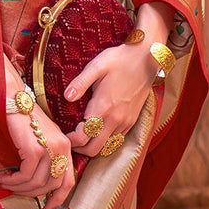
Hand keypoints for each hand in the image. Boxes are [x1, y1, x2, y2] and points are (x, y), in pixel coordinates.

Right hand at [0, 99, 74, 208]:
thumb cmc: (21, 118)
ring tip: (5, 182)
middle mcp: (62, 148)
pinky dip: (13, 180)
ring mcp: (49, 148)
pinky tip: (3, 176)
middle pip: (51, 185)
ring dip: (18, 187)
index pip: (68, 180)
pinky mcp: (35, 149)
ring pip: (36, 182)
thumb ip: (43, 159)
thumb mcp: (39, 139)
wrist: (12, 98)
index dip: (59, 198)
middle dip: (31, 193)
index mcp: (65, 146)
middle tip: (14, 190)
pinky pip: (25, 175)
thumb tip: (35, 185)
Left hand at [65, 0, 174, 156]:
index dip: (70, 140)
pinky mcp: (132, 120)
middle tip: (69, 137)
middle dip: (79, 148)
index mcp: (103, 107)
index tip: (62, 133)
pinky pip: (116, 140)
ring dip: (92, 145)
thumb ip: (80, 83)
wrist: (146, 57)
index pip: (83, 138)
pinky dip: (104, 140)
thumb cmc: (119, 59)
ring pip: (106, 147)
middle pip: (94, 150)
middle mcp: (115, 119)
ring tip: (81, 134)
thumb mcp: (97, 66)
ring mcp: (125, 122)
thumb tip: (66, 97)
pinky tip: (97, 128)